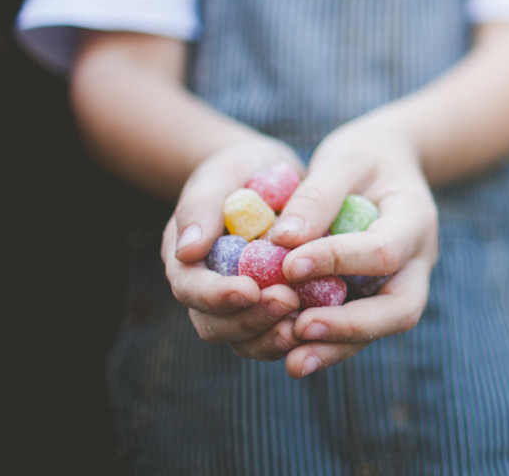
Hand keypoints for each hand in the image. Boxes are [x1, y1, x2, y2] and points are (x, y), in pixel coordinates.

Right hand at [162, 136, 306, 359]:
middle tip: (287, 302)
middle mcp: (209, 290)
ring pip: (246, 339)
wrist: (275, 175)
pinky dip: (296, 335)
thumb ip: (201, 205)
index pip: (190, 288)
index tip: (248, 289)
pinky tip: (321, 324)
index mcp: (188, 260)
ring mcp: (242, 305)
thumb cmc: (242, 169)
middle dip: (248, 320)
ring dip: (271, 337)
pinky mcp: (274, 308)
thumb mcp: (221, 173)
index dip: (216, 295)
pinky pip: (278, 333)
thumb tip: (187, 251)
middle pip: (215, 325)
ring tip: (302, 323)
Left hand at [266, 115, 439, 378]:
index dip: (339, 260)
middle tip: (301, 329)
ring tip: (291, 361)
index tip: (287, 264)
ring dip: (337, 347)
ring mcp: (402, 284)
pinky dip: (327, 344)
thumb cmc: (365, 155)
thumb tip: (282, 240)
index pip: (384, 250)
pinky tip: (288, 350)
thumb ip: (318, 195)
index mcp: (415, 219)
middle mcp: (417, 261)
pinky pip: (359, 330)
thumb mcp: (344, 158)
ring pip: (380, 328)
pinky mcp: (378, 298)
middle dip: (352, 326)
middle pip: (401, 309)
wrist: (390, 163)